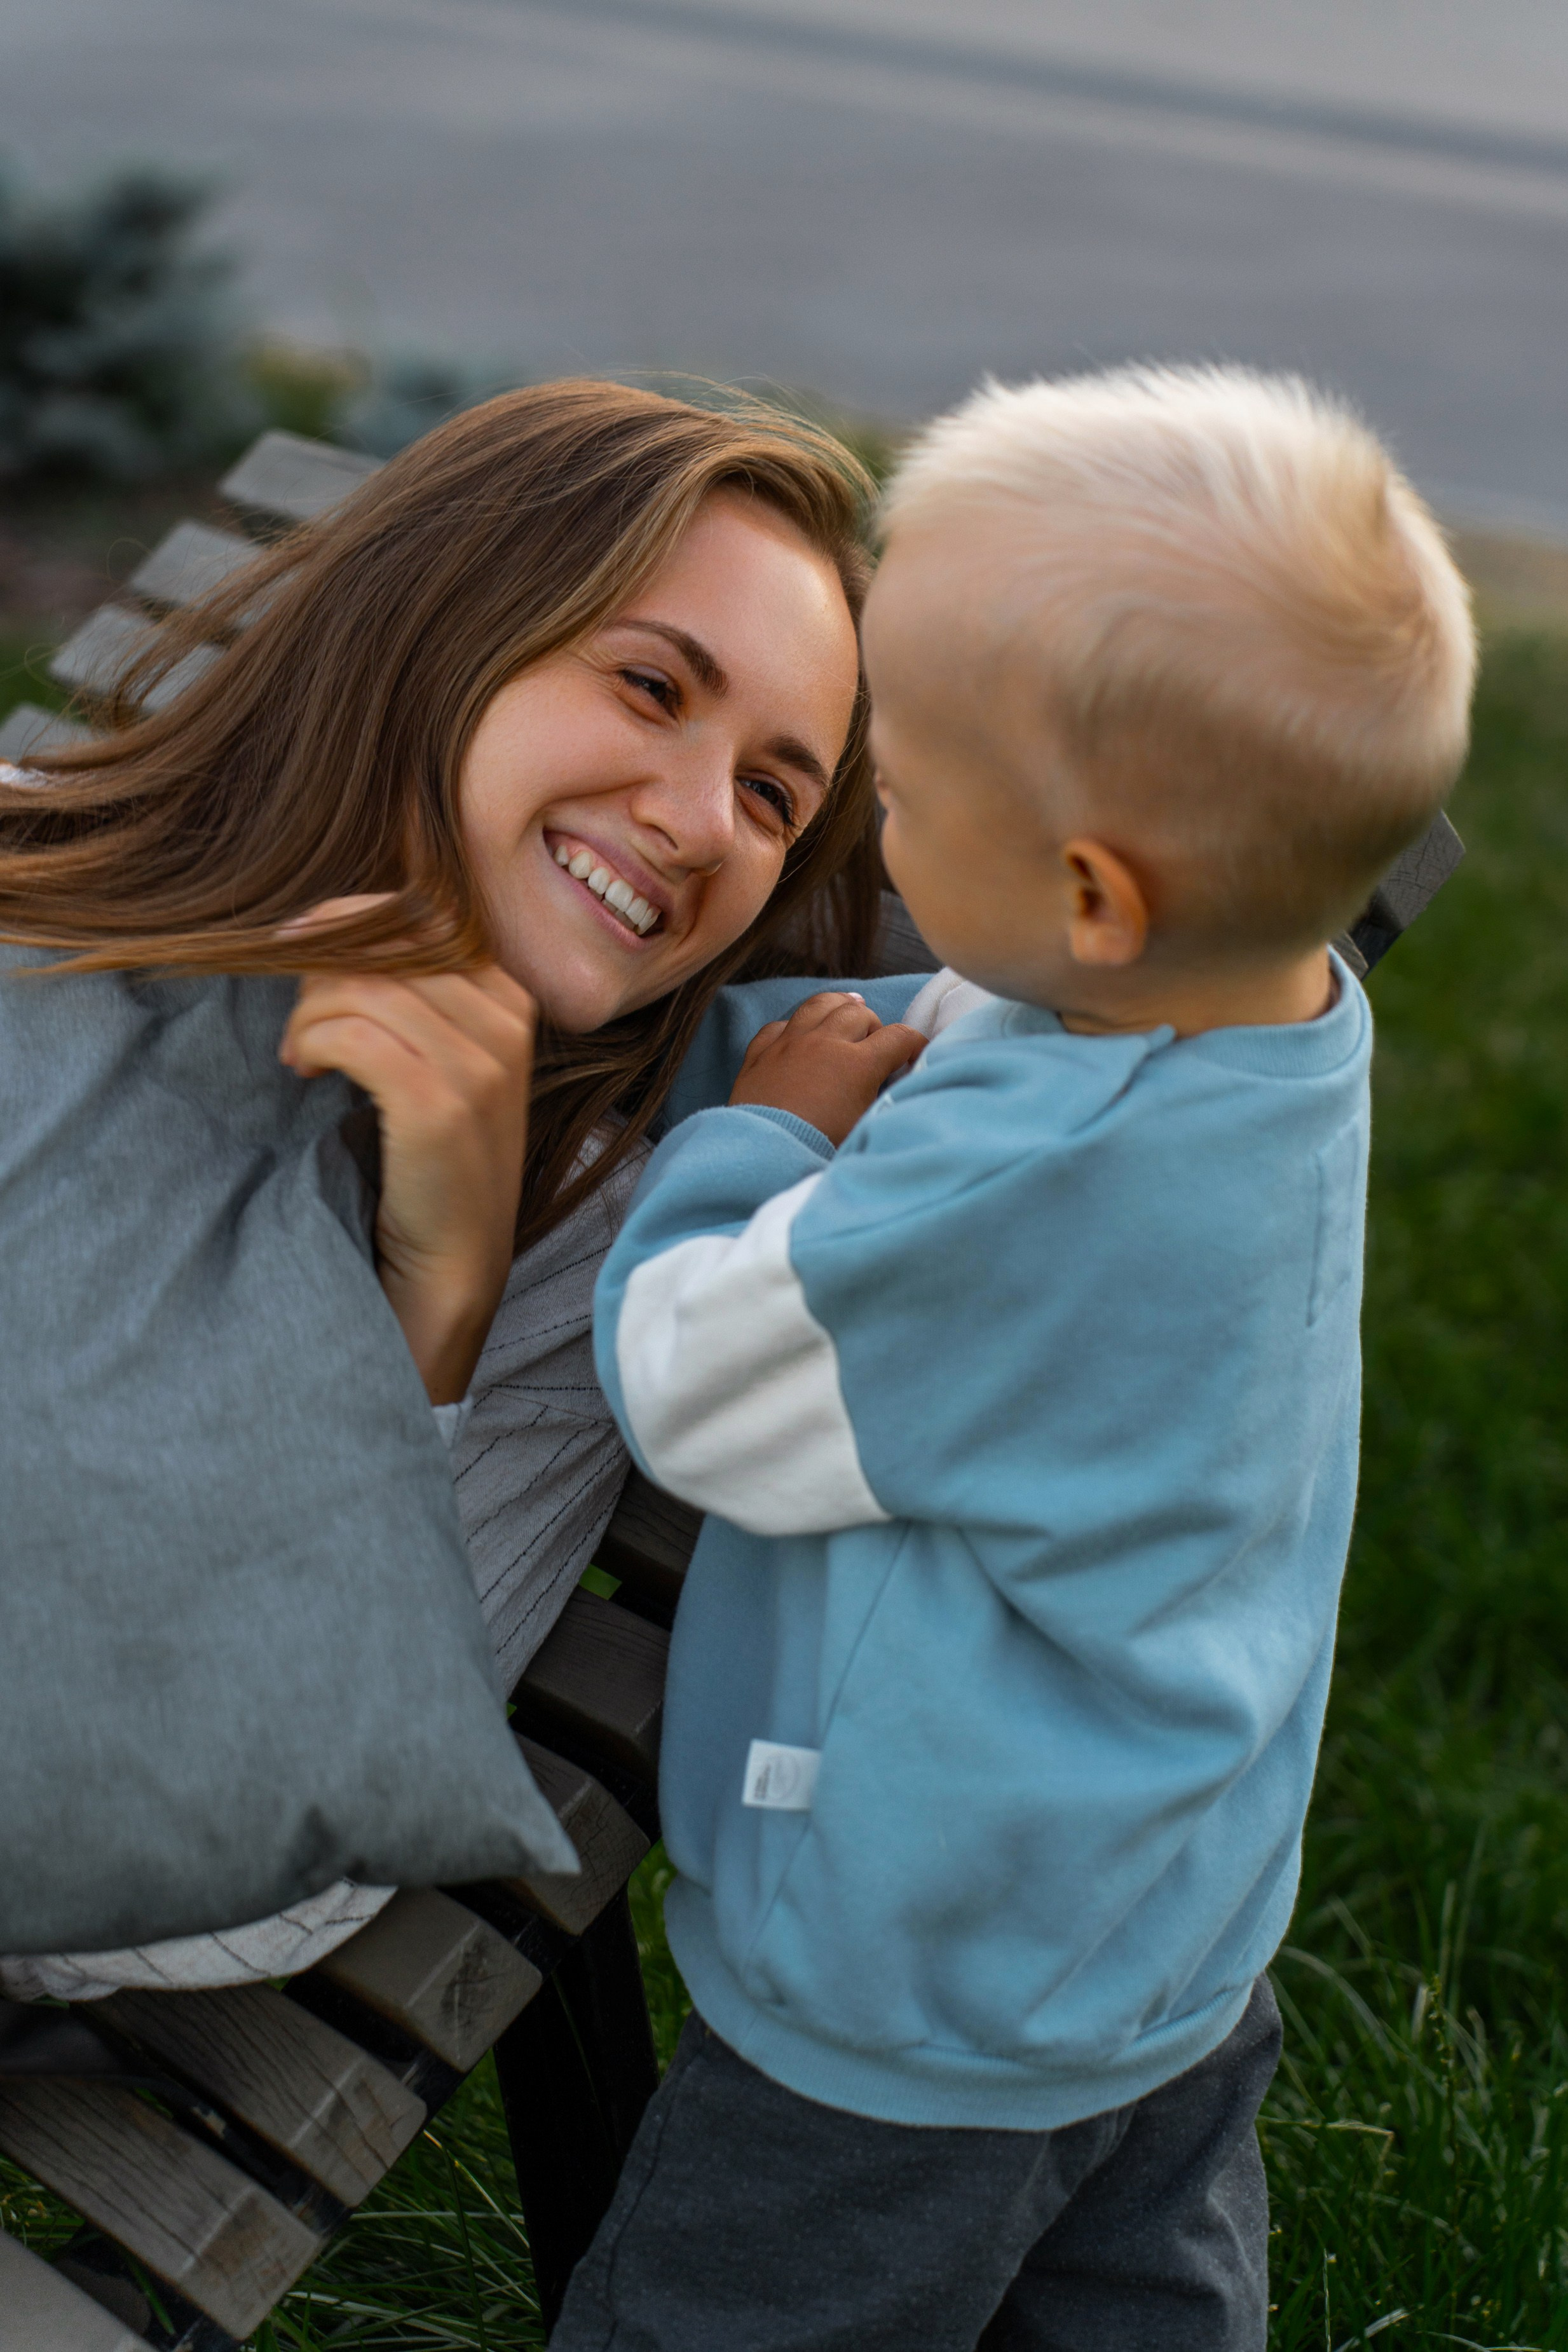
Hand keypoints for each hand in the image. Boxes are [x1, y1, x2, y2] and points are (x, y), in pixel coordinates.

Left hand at [278, 898, 535, 1404]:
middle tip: (297, 1025)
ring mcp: (482, 1064)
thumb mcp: (437, 1063)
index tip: (298, 949)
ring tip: (299, 1060)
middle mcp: (507, 1022)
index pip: (421, 915)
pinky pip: (351, 1034)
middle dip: (319, 970)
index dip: (349, 920)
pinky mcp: (442, 1105)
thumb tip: (331, 926)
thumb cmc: (428, 1165)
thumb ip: (410, 995)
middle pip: (386, 942)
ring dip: (308, 1017)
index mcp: (512, 1000)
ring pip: (360, 986)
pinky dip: (311, 1044)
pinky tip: (304, 1074)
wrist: (450, 1269)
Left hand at [729, 992, 923, 1145]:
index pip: (898, 1037)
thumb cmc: (819, 1149)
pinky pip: (780, 1025)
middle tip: (875, 1042)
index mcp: (857, 1064)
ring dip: (838, 1004)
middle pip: (858, 1013)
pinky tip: (799, 1032)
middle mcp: (824, 1043)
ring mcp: (789, 1044)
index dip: (914, 1042)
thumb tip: (889, 1085)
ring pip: (819, 1005)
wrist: (764, 1155)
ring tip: (848, 1006)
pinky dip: (794, 1026)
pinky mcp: (760, 1053)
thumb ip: (881, 1099)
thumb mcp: (864, 1127)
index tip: (916, 1054)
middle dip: (874, 1024)